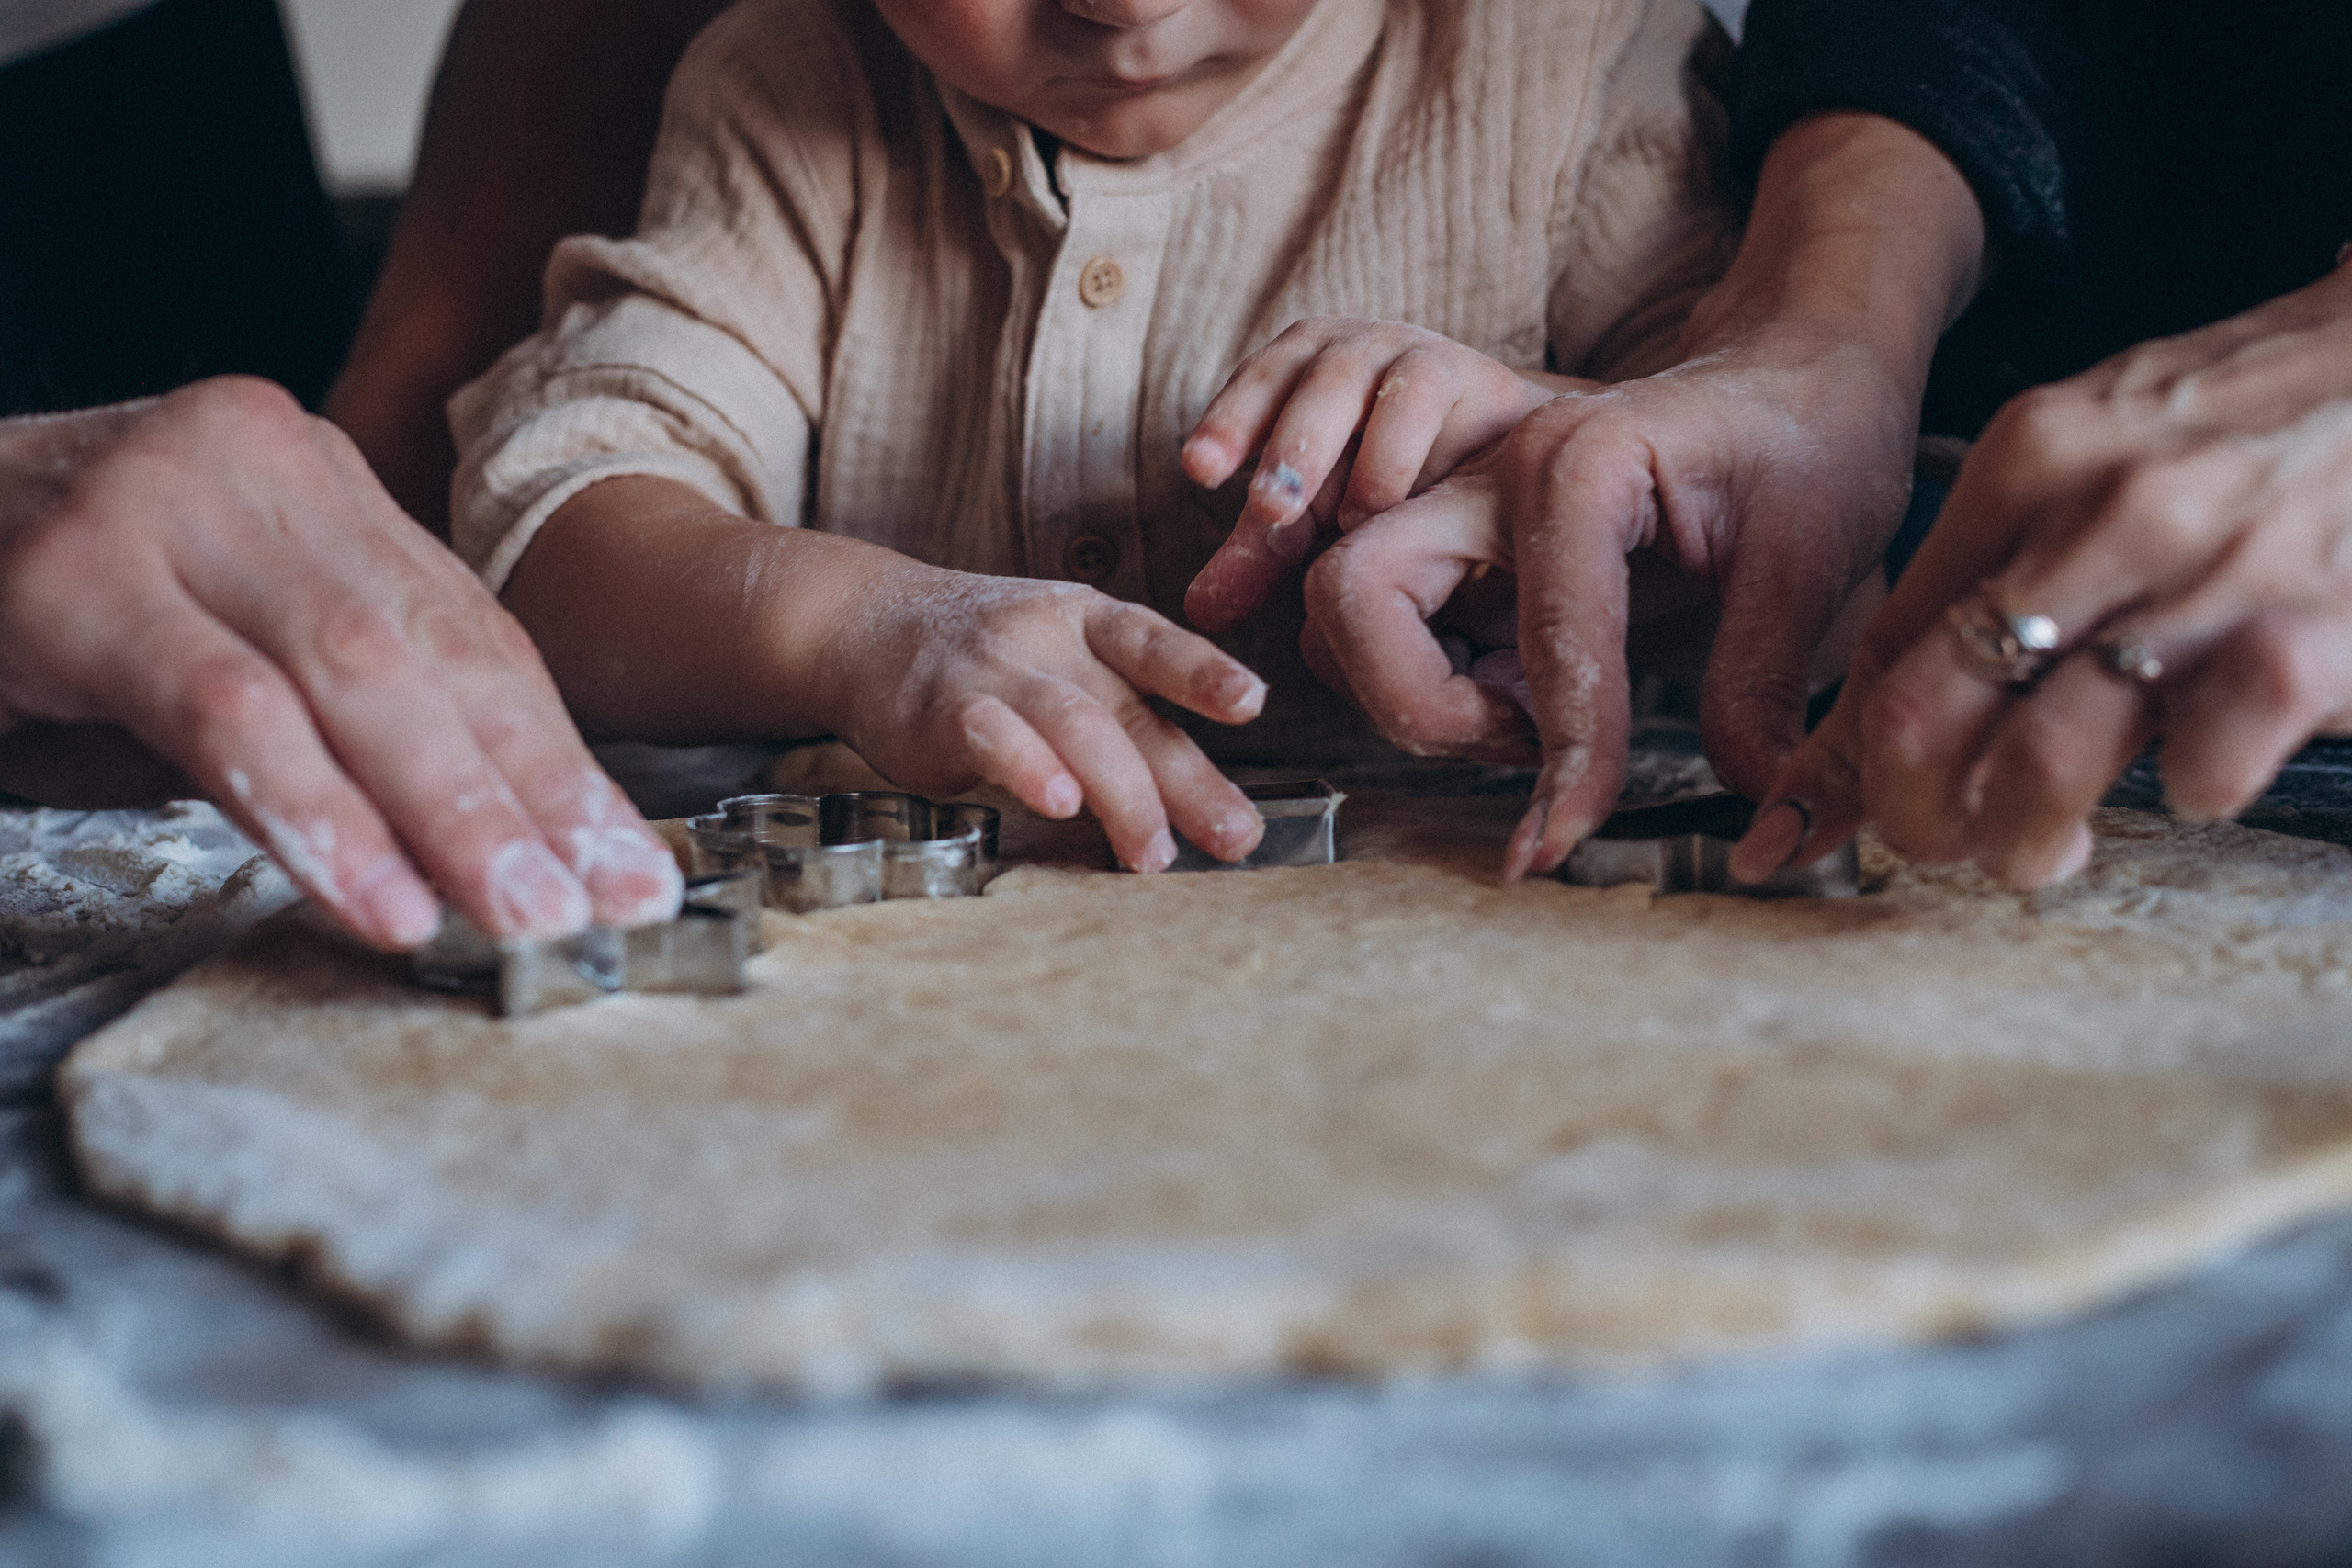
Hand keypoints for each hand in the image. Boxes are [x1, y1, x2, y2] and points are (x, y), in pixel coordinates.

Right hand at [0, 380, 681, 948]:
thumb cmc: (55, 595)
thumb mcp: (225, 617)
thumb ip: (345, 686)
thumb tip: (497, 824)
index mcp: (316, 475)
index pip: (470, 631)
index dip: (558, 756)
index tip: (628, 860)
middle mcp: (257, 462)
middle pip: (431, 653)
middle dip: (531, 793)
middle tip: (605, 901)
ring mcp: (161, 502)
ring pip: (349, 677)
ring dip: (446, 814)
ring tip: (518, 913)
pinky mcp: (72, 573)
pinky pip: (224, 710)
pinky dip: (313, 811)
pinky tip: (375, 895)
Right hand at [817, 559, 1269, 871]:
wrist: (863, 624)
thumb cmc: (989, 660)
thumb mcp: (1065, 667)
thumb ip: (1126, 725)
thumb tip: (1206, 807)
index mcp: (1090, 623)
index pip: (1155, 643)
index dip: (1204, 672)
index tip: (1252, 703)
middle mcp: (1050, 639)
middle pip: (1127, 710)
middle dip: (1185, 780)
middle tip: (1232, 837)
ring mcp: (996, 671)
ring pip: (1074, 724)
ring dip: (1121, 793)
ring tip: (1151, 854)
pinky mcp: (944, 710)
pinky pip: (993, 735)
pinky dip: (1030, 767)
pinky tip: (1058, 803)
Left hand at [1180, 317, 1566, 632]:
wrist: (1492, 461)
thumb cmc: (1377, 483)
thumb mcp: (1311, 519)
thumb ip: (1258, 555)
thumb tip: (1199, 614)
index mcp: (1294, 371)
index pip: (1254, 387)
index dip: (1226, 424)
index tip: (1199, 471)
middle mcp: (1348, 352)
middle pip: (1309, 382)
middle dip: (1289, 445)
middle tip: (1269, 508)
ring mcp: (1410, 356)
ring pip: (1374, 383)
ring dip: (1359, 453)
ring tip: (1346, 524)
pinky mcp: (1470, 373)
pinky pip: (1430, 396)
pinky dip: (1407, 451)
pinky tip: (1395, 508)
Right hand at [1228, 115, 1985, 880]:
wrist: (1789, 375)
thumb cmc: (1805, 444)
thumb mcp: (1810, 561)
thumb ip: (1762, 685)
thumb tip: (1759, 814)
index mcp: (1581, 462)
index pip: (1544, 636)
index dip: (1559, 757)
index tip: (1560, 848)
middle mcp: (1493, 472)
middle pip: (1354, 597)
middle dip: (1414, 701)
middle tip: (1522, 744)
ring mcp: (1460, 503)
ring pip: (1342, 617)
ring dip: (1413, 697)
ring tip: (1529, 723)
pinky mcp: (1456, 542)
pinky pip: (1378, 626)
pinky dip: (1424, 683)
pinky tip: (1520, 698)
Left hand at [1738, 259, 2351, 889]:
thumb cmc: (2248, 430)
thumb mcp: (2093, 461)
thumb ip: (1984, 574)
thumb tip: (1868, 720)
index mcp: (2028, 462)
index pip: (1884, 645)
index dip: (1852, 756)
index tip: (1853, 808)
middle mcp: (2103, 513)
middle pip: (1925, 713)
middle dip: (1913, 815)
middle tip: (1946, 841)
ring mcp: (2209, 572)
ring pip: (2037, 762)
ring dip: (2021, 840)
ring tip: (2043, 846)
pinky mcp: (2311, 630)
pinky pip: (2202, 766)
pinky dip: (2188, 795)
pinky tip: (2197, 775)